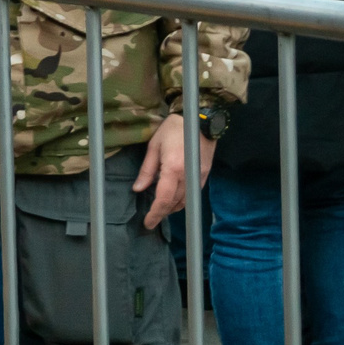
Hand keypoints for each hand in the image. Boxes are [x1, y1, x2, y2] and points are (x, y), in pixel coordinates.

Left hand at [134, 113, 216, 228]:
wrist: (200, 121)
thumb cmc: (173, 130)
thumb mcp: (154, 146)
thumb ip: (147, 170)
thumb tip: (138, 189)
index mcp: (173, 169)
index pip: (163, 199)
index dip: (155, 213)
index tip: (147, 223)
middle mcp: (188, 177)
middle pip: (175, 204)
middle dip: (162, 213)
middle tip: (151, 219)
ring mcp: (199, 178)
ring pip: (185, 201)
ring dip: (172, 208)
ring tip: (160, 209)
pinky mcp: (205, 176)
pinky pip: (192, 194)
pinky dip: (182, 200)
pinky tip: (173, 198)